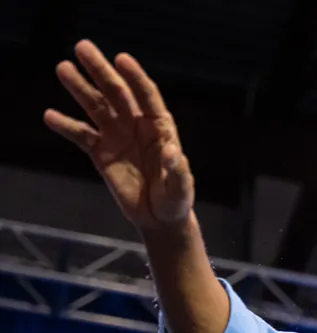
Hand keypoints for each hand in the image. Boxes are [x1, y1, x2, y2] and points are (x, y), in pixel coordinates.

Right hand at [44, 40, 193, 232]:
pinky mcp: (100, 153)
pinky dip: (67, 126)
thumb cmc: (176, 199)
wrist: (158, 217)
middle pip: (117, 93)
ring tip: (63, 68)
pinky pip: (81, 135)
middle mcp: (136, 126)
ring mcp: (117, 137)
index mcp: (159, 127)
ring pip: (96, 107)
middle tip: (82, 47)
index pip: (147, 95)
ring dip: (80, 88)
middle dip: (101, 71)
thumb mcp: (182, 188)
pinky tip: (50, 116)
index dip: (135, 76)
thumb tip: (172, 152)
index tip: (121, 58)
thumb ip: (178, 170)